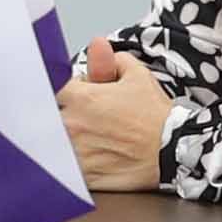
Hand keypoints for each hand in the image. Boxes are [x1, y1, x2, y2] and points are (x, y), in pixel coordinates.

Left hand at [56, 39, 174, 194]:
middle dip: (59, 116)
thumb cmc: (156, 116)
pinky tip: (86, 160)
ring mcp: (75, 153)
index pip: (53, 89)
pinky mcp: (82, 176)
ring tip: (87, 142)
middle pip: (47, 118)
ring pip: (52, 145)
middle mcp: (73, 125)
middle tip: (81, 121)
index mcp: (81, 98)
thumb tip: (98, 46)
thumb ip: (113, 60)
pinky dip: (69, 166)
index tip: (77, 98)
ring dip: (61, 141)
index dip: (65, 93)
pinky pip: (64, 170)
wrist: (173, 151)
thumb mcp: (138, 76)